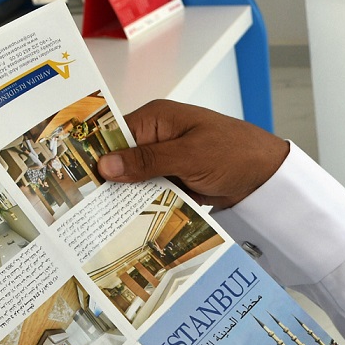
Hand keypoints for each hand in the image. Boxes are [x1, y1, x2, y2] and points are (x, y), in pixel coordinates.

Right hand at [97, 99, 290, 208]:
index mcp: (156, 119)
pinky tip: (131, 225)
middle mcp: (158, 138)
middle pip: (122, 161)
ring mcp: (168, 162)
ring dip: (128, 198)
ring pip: (137, 181)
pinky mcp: (178, 182)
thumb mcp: (190, 155)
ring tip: (101, 222)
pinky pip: (155, 194)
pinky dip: (148, 207)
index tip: (75, 179)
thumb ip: (148, 160)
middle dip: (108, 182)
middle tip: (83, 208)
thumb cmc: (235, 153)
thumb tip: (106, 165)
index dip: (95, 156)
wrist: (269, 177)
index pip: (113, 135)